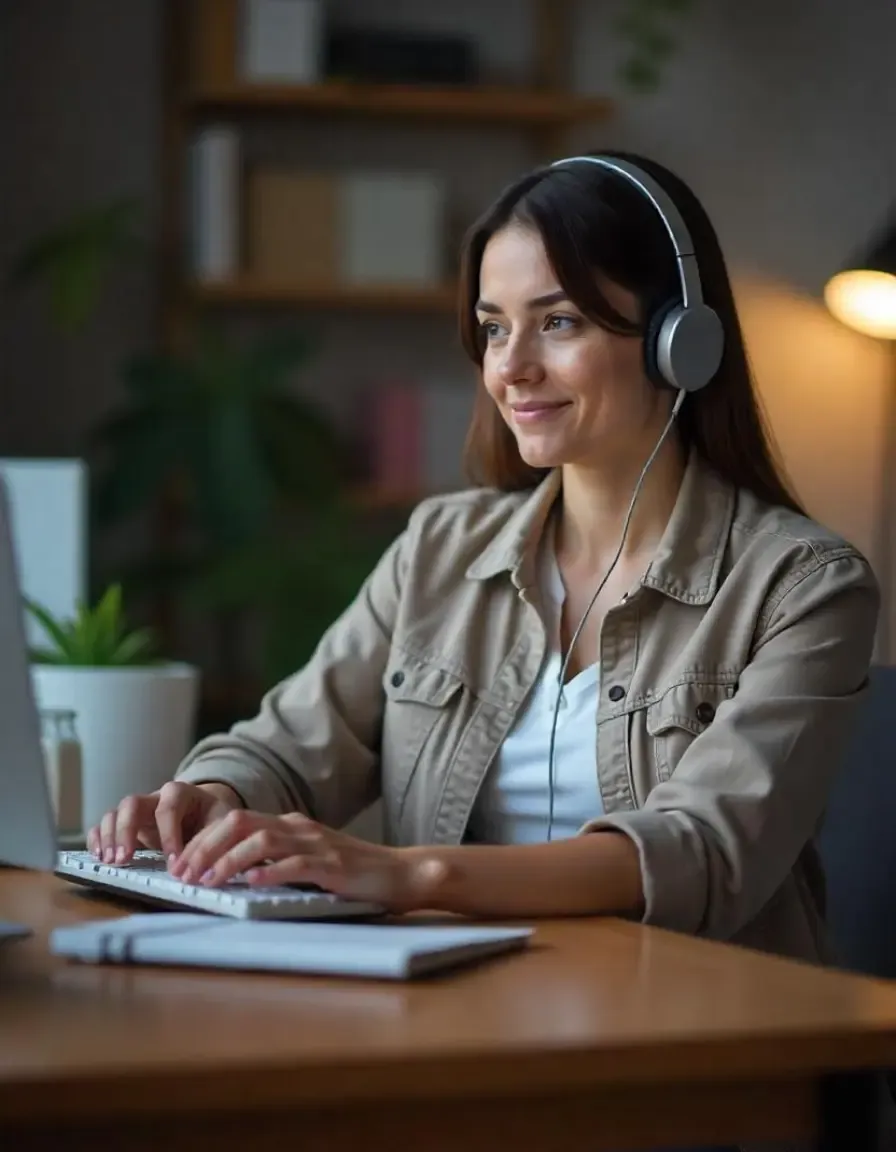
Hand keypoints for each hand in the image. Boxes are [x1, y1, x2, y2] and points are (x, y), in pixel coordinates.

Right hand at [88, 781, 243, 865]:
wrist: (208, 813)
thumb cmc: (215, 819)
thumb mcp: (223, 824)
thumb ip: (216, 841)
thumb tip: (206, 867)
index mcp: (182, 793)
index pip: (169, 807)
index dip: (169, 834)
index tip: (173, 863)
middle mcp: (155, 798)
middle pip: (132, 803)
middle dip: (126, 831)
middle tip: (125, 859)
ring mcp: (139, 810)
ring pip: (115, 813)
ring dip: (109, 837)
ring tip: (111, 862)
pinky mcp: (127, 825)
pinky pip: (104, 825)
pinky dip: (98, 838)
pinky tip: (99, 856)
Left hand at [169, 810, 445, 910]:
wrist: (399, 873)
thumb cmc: (351, 872)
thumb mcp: (307, 860)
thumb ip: (275, 860)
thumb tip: (233, 874)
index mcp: (289, 825)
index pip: (234, 821)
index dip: (202, 841)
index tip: (180, 865)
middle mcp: (298, 828)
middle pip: (239, 823)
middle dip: (205, 848)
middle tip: (183, 874)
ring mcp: (316, 845)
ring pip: (261, 841)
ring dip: (228, 861)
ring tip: (208, 882)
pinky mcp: (333, 866)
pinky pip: (296, 864)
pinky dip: (271, 872)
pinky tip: (253, 884)